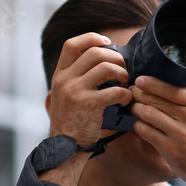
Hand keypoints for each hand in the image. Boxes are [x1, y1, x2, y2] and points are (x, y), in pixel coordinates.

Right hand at [48, 33, 132, 148]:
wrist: (65, 147)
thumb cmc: (71, 122)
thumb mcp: (65, 95)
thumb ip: (76, 78)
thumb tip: (101, 61)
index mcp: (59, 75)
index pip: (71, 44)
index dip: (92, 38)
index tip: (107, 42)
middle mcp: (64, 80)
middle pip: (94, 53)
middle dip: (115, 58)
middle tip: (122, 69)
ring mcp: (75, 91)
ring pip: (106, 68)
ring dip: (122, 74)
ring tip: (125, 83)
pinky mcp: (88, 104)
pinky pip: (114, 91)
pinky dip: (125, 94)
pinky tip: (126, 99)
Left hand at [128, 76, 185, 185]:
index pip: (171, 88)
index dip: (152, 83)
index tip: (141, 80)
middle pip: (156, 99)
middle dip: (139, 94)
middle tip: (133, 92)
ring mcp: (179, 133)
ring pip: (147, 113)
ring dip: (136, 108)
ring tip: (134, 107)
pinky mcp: (169, 148)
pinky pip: (145, 131)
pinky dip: (138, 125)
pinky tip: (139, 124)